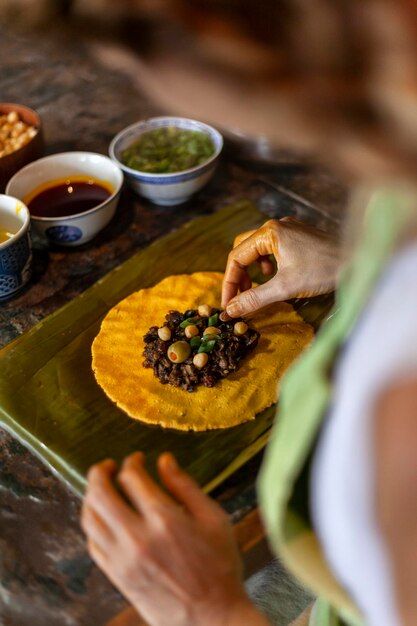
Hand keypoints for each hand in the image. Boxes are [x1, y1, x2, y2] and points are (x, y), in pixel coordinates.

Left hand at [81, 452, 262, 625]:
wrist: (211, 618)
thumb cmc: (219, 566)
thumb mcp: (213, 518)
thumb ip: (185, 486)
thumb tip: (165, 460)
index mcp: (164, 519)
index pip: (131, 477)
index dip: (132, 462)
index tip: (138, 459)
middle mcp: (137, 537)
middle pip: (100, 493)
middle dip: (99, 472)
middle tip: (107, 465)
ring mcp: (122, 559)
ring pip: (90, 518)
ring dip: (91, 496)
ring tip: (101, 488)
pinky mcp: (117, 576)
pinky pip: (93, 543)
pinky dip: (93, 524)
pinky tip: (104, 517)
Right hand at [222, 217, 339, 316]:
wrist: (359, 262)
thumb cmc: (324, 271)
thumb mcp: (285, 287)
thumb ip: (255, 299)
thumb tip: (231, 310)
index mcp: (270, 232)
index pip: (236, 257)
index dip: (229, 283)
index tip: (228, 304)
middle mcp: (276, 225)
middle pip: (243, 249)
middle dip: (238, 275)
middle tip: (239, 297)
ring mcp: (288, 228)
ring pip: (256, 249)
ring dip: (251, 270)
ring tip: (256, 288)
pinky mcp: (297, 235)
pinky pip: (271, 248)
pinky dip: (266, 264)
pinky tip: (274, 276)